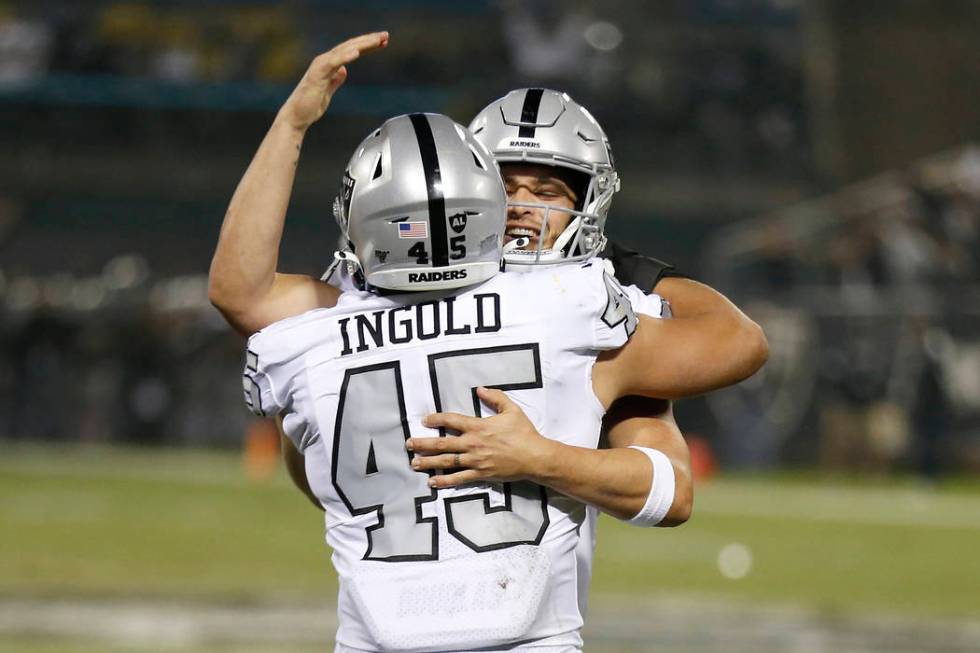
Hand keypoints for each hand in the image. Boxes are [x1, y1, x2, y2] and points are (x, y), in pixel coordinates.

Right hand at [278, 32, 388, 130]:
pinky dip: (345, 55)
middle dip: (369, 40)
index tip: (382, 42)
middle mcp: (325, 61)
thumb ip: (335, 80)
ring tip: (376, 40)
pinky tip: (357, 52)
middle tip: (385, 36)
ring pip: (344, 50)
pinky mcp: (317, 74)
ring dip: (362, 44)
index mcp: (329, 65)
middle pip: (350, 46)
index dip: (367, 45)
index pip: (351, 50)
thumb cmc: (309, 105)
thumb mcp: (328, 91)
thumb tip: (343, 71)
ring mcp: (320, 66)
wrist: (296, 116)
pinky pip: (333, 62)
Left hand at [407, 387, 554, 488]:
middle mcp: (473, 444)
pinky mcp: (480, 474)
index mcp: (478, 426)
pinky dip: (444, 481)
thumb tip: (479, 389)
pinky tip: (432, 482)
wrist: (535, 457)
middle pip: (443, 443)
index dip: (436, 419)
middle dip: (423, 443)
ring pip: (446, 461)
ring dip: (428, 462)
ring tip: (413, 463)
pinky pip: (458, 478)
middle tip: (408, 444)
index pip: (452, 420)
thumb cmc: (524, 433)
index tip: (425, 420)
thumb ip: (495, 397)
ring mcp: (475, 461)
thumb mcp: (512, 410)